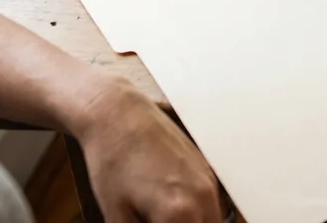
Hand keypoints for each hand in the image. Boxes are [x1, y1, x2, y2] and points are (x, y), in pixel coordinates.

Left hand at [74, 79, 221, 222]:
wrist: (118, 115)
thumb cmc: (112, 160)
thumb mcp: (116, 214)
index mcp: (179, 214)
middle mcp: (202, 197)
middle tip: (152, 220)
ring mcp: (208, 181)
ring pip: (214, 221)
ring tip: (165, 215)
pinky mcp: (207, 170)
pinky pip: (214, 204)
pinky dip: (200, 215)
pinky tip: (176, 211)